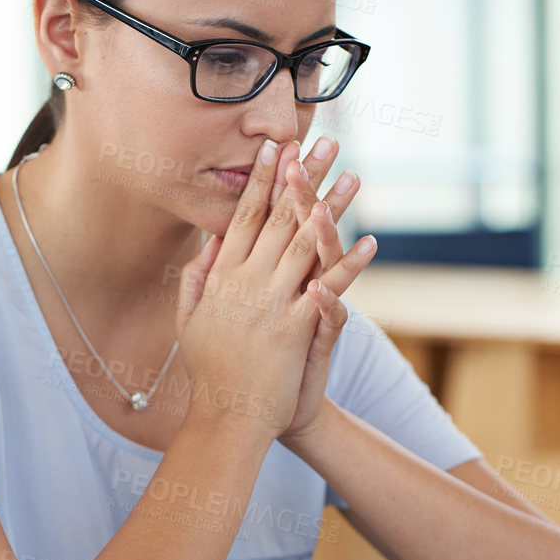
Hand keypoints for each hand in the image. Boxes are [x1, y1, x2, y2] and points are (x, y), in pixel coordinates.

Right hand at [172, 138, 369, 440]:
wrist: (226, 417)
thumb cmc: (209, 372)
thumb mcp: (188, 320)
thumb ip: (195, 279)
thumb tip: (208, 243)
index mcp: (220, 276)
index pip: (243, 216)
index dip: (261, 179)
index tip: (274, 147)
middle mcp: (245, 282)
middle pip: (279, 217)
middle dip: (302, 176)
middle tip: (323, 143)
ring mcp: (270, 303)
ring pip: (306, 242)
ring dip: (333, 207)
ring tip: (353, 176)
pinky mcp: (294, 327)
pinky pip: (329, 289)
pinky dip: (350, 264)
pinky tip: (371, 242)